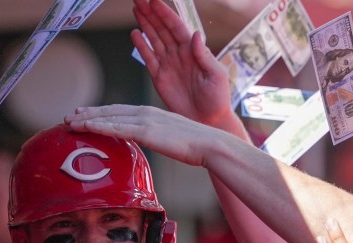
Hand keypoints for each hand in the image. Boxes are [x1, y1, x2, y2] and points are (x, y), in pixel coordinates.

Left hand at [66, 104, 221, 166]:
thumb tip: (150, 146)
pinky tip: (86, 126)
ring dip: (87, 119)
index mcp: (151, 114)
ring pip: (109, 118)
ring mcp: (145, 120)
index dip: (101, 112)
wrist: (210, 145)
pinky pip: (117, 127)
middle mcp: (145, 113)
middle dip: (89, 113)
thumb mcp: (171, 140)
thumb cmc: (195, 146)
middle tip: (70, 116)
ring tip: (70, 122)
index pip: (120, 111)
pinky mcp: (146, 131)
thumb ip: (157, 139)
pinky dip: (99, 125)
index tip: (85, 114)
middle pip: (110, 111)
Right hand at [131, 0, 233, 128]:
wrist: (207, 121)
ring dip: (145, 24)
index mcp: (192, 50)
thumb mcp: (216, 75)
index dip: (164, 13)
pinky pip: (148, 57)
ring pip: (154, 39)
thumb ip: (204, 55)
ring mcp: (168, 64)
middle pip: (162, 28)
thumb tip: (195, 35)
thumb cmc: (217, 99)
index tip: (154, 0)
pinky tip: (135, 33)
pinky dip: (141, 46)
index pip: (176, 26)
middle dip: (151, 13)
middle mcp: (178, 54)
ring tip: (136, 8)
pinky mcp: (159, 77)